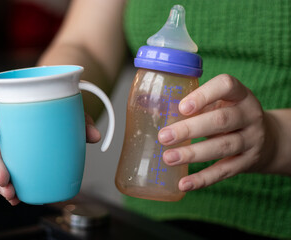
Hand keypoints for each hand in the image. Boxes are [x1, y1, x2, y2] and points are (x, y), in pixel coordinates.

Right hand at [0, 101, 100, 205]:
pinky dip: (9, 187)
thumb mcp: (69, 110)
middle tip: (4, 178)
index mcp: (8, 110)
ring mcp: (6, 146)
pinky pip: (6, 174)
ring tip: (10, 194)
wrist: (60, 115)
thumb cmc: (57, 109)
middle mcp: (2, 129)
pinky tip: (15, 198)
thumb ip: (80, 120)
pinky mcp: (13, 160)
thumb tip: (94, 136)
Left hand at [158, 74, 276, 191]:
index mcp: (240, 95)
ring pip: (222, 147)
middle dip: (189, 129)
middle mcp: (250, 115)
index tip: (181, 107)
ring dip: (193, 154)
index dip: (203, 95)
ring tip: (168, 157)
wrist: (268, 139)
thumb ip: (195, 106)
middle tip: (164, 136)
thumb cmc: (231, 116)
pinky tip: (184, 183)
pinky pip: (224, 172)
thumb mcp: (220, 103)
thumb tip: (150, 110)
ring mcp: (252, 140)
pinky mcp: (248, 162)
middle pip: (221, 121)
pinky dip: (203, 179)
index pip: (226, 86)